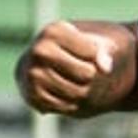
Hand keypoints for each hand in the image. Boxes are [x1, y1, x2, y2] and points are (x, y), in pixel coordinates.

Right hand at [17, 21, 134, 116]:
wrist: (49, 65)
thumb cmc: (78, 50)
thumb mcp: (95, 44)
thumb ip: (105, 51)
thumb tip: (105, 67)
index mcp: (54, 31)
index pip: (93, 53)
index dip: (97, 57)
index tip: (88, 53)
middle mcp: (38, 50)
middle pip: (87, 74)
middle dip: (90, 75)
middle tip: (80, 69)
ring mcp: (31, 73)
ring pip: (77, 93)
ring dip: (82, 91)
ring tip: (72, 80)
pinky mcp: (31, 94)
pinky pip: (65, 106)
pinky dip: (70, 104)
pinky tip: (63, 92)